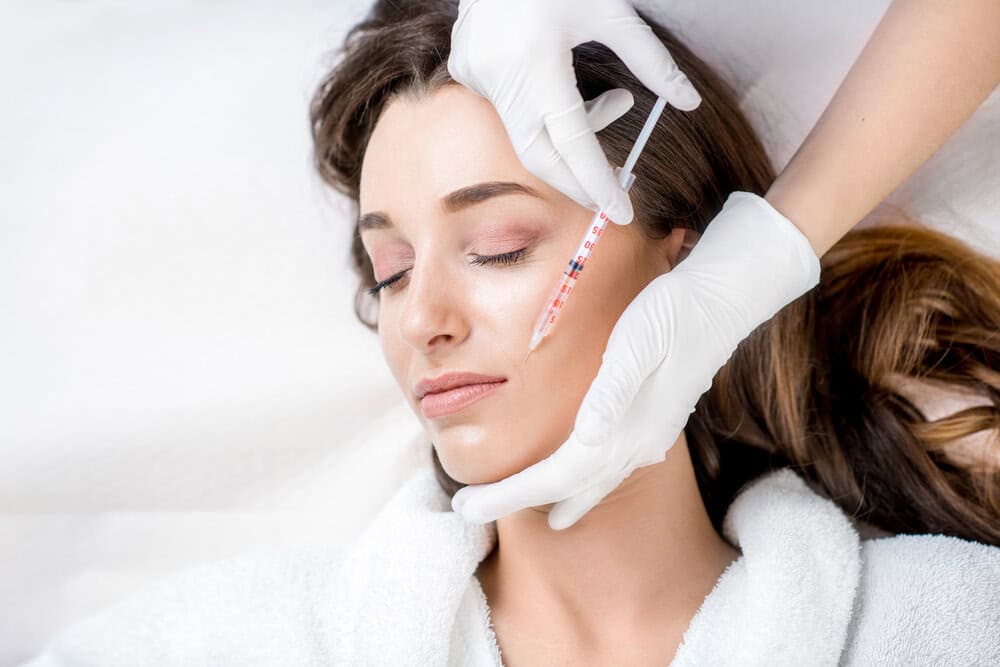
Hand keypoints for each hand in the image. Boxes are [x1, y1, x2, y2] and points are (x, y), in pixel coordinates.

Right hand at [448, 0, 700, 225]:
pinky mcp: (467, 72)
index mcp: (537, 62)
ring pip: (528, 135)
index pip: (572, 141)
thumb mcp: (611, 12)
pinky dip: (544, 112)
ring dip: (571, 138)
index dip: (597, 181)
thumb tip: (689, 102)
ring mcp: (478, 77)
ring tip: (615, 104)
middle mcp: (501, 77)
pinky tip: (561, 79)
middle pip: (541, 157)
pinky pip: (511, 110)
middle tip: (616, 188)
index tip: (620, 211)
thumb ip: (652, 61)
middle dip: (579, 181)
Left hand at [451, 193, 821, 528]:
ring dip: (559, 500)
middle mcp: (637, 443)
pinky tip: (585, 483)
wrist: (722, 301)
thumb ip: (612, 394)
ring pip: (595, 484)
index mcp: (625, 428)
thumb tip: (588, 438)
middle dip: (517, 501)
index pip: (556, 477)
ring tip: (537, 517)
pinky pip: (611, 468)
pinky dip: (587, 483)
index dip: (509, 493)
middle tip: (468, 512)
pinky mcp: (654, 423)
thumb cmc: (672, 314)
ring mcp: (649, 437)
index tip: (465, 505)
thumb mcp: (638, 343)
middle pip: (569, 489)